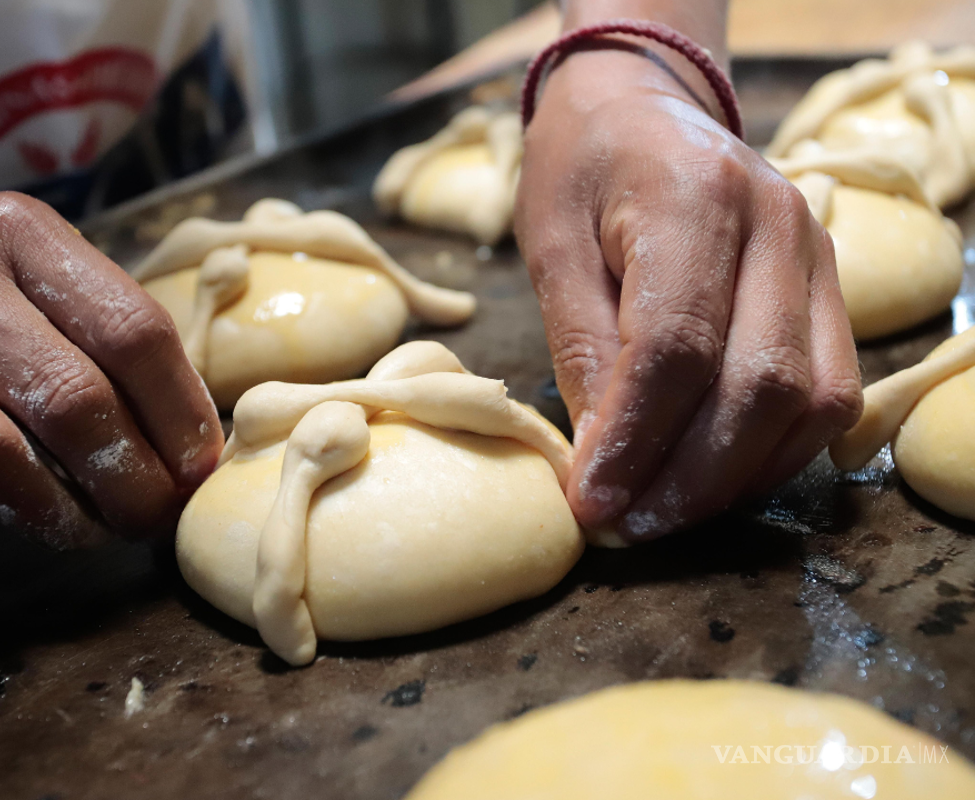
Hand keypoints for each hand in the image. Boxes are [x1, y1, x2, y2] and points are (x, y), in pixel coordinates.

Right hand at [0, 184, 221, 546]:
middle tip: (153, 519)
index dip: (182, 414)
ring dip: (57, 515)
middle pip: (73, 401)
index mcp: (15, 231)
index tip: (199, 467)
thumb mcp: (23, 258)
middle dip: (134, 483)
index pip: (132, 330)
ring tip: (89, 532)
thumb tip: (186, 438)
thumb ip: (97, 325)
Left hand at [516, 49, 862, 541]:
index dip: (635, 440)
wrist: (641, 108)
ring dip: (736, 479)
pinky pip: (831, 394)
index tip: (590, 502)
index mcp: (695, 198)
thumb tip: (603, 459)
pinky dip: (775, 453)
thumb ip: (581, 347)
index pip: (678, 347)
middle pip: (758, 386)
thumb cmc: (582, 170)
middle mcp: (779, 226)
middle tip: (626, 526)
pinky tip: (714, 478)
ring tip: (663, 514)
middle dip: (689, 479)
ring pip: (811, 402)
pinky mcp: (835, 289)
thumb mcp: (552, 246)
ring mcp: (819, 257)